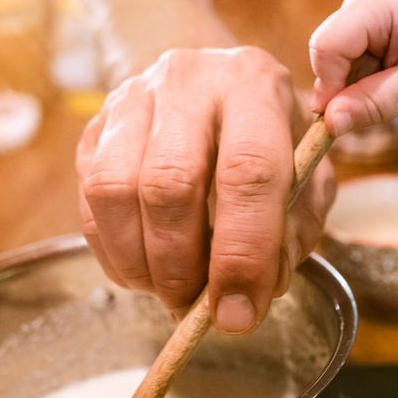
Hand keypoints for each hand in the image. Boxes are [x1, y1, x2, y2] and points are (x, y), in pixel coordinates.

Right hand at [76, 46, 334, 333]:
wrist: (212, 84)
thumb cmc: (268, 139)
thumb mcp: (308, 174)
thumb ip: (296, 229)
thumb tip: (254, 291)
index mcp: (256, 86)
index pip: (248, 171)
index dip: (242, 254)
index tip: (237, 315)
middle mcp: (189, 83)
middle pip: (169, 184)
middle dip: (181, 266)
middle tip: (194, 309)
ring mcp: (132, 101)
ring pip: (116, 193)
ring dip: (142, 264)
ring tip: (169, 292)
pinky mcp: (94, 130)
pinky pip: (88, 203)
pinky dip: (115, 254)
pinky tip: (144, 269)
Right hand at [308, 0, 397, 134]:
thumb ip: (373, 103)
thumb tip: (329, 123)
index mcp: (376, 3)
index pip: (326, 46)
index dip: (329, 86)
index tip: (346, 118)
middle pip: (326, 52)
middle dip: (344, 87)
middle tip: (384, 102)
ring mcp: (359, 6)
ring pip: (334, 59)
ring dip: (357, 83)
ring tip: (397, 83)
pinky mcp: (361, 20)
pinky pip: (346, 57)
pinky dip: (363, 76)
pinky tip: (393, 75)